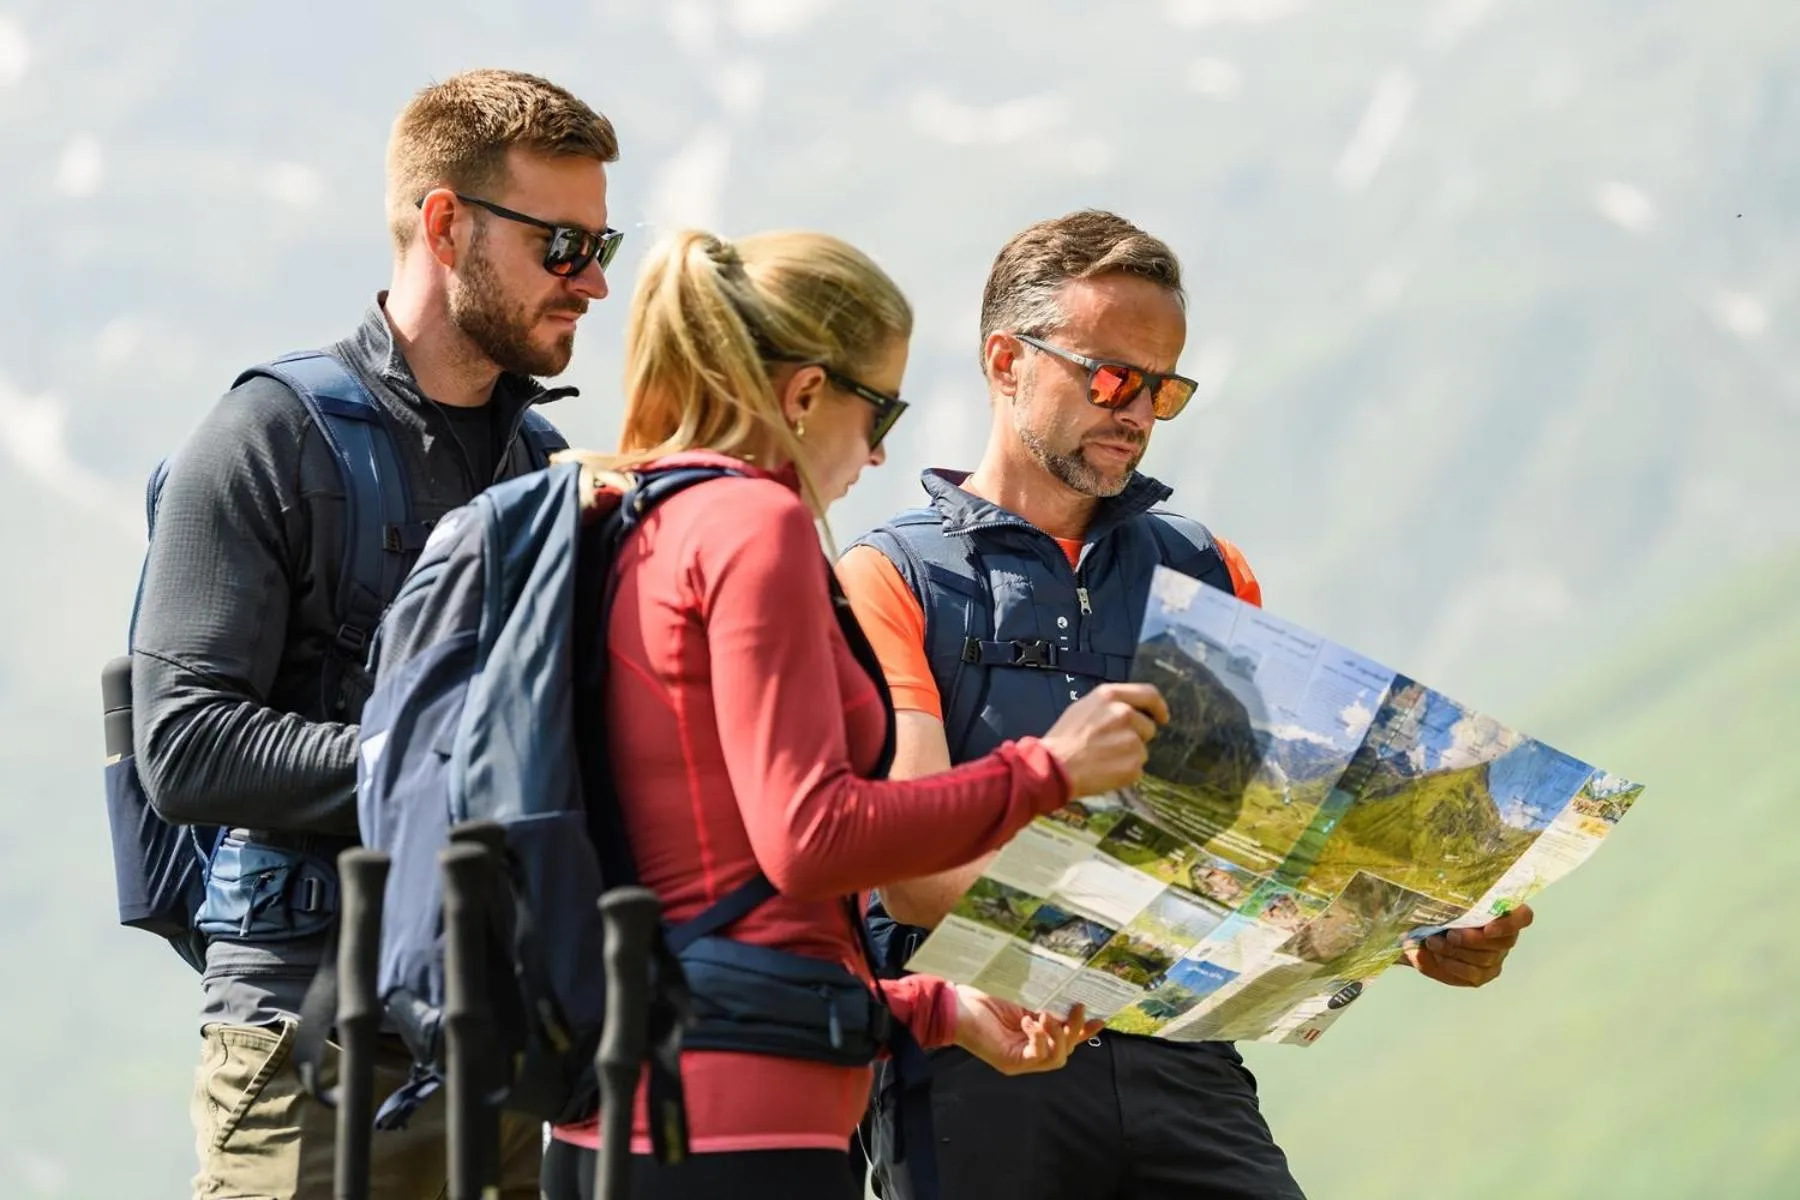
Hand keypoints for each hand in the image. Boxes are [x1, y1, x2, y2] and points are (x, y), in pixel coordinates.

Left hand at [951, 986, 1104, 1075]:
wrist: (956, 1004)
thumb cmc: (984, 996)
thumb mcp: (1023, 997)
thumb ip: (1045, 1001)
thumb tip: (1070, 994)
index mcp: (1036, 1033)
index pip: (1067, 1037)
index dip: (1084, 1031)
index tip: (1100, 1019)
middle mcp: (1031, 1049)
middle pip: (1066, 1049)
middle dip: (1075, 1029)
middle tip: (1076, 1007)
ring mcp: (1022, 1059)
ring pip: (1057, 1058)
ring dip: (1058, 1036)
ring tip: (1048, 1015)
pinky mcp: (1012, 1062)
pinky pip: (1038, 1058)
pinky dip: (1039, 1039)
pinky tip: (1030, 1022)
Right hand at [1040, 682, 1169, 797]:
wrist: (1053, 768)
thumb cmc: (1064, 739)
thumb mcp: (1083, 708)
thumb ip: (1110, 705)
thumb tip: (1131, 710)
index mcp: (1110, 697)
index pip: (1149, 694)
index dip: (1159, 707)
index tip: (1163, 717)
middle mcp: (1124, 714)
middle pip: (1147, 726)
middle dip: (1136, 736)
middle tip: (1112, 746)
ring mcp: (1131, 741)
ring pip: (1142, 749)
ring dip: (1129, 755)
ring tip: (1104, 759)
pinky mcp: (1133, 765)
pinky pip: (1136, 768)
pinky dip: (1125, 771)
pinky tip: (1105, 771)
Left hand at [1404, 904, 1534, 987]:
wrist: (1420, 934)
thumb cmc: (1437, 911)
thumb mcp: (1442, 899)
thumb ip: (1451, 900)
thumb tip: (1447, 905)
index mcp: (1502, 911)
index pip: (1523, 917)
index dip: (1509, 924)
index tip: (1487, 928)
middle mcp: (1504, 936)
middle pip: (1504, 942)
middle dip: (1474, 940)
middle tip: (1449, 935)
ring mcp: (1495, 957)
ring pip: (1486, 959)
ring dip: (1457, 951)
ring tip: (1434, 942)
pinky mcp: (1482, 974)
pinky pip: (1474, 975)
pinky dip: (1454, 966)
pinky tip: (1439, 958)